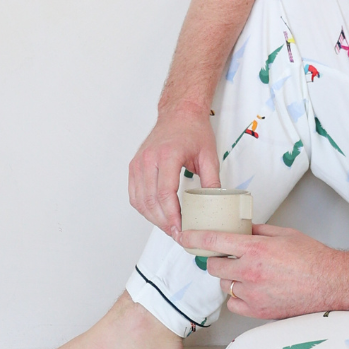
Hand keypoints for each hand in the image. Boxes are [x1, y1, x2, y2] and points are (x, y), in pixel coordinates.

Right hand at [128, 103, 219, 234]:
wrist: (179, 114)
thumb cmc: (193, 130)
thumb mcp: (209, 156)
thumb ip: (212, 182)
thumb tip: (215, 206)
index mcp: (167, 155)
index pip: (164, 193)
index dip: (172, 216)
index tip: (181, 229)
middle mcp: (148, 159)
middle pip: (150, 201)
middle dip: (164, 222)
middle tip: (178, 234)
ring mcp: (138, 163)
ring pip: (140, 200)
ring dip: (153, 218)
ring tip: (170, 228)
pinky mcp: (134, 166)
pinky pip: (134, 194)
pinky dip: (144, 209)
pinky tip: (157, 216)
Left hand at [185, 225, 348, 320]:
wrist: (331, 284)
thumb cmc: (312, 258)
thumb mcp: (284, 234)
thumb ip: (257, 231)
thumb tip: (239, 229)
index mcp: (255, 249)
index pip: (213, 241)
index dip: (194, 238)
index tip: (183, 236)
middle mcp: (250, 272)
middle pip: (213, 266)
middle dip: (218, 260)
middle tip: (231, 257)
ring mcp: (253, 294)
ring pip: (224, 285)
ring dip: (230, 278)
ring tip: (250, 274)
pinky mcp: (257, 311)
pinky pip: (233, 303)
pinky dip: (238, 297)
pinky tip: (253, 290)